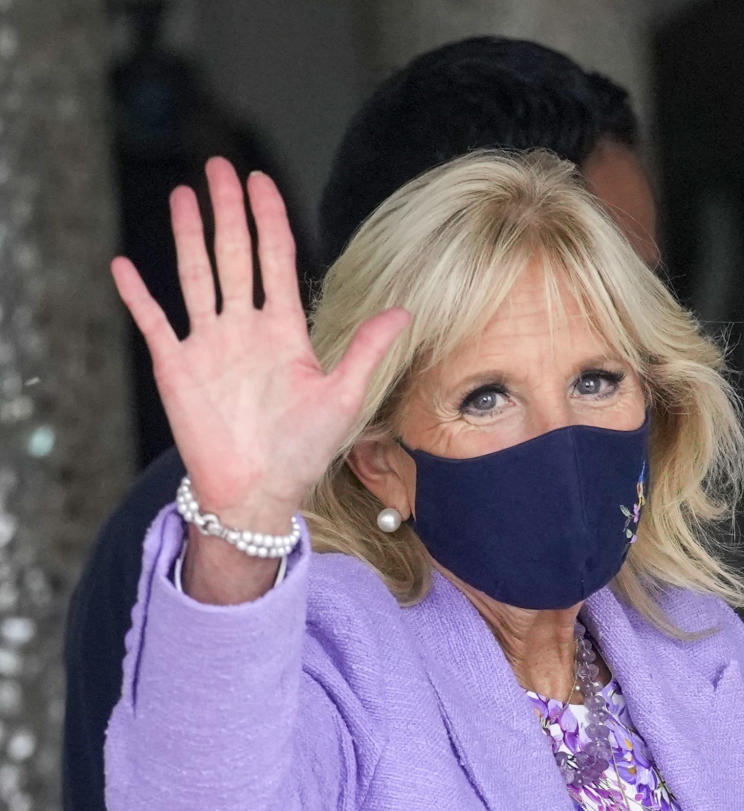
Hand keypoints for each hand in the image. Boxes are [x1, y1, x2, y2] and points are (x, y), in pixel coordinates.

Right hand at [109, 156, 408, 530]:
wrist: (256, 494)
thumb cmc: (301, 453)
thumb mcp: (343, 399)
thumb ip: (368, 352)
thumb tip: (405, 312)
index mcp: (282, 331)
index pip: (274, 260)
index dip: (268, 220)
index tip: (261, 180)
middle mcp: (243, 330)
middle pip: (233, 256)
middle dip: (227, 212)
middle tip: (220, 167)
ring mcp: (208, 345)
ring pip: (194, 276)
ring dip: (188, 236)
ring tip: (184, 195)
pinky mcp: (177, 367)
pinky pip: (153, 322)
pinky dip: (137, 295)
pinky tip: (122, 265)